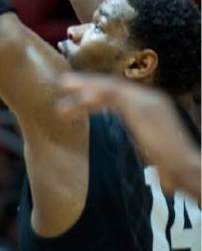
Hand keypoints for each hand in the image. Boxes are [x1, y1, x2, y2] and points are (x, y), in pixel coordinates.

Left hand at [57, 73, 199, 196]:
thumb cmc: (174, 164)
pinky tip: (77, 100)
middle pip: (112, 85)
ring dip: (83, 88)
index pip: (120, 92)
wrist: (189, 168)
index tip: (79, 95)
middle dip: (86, 83)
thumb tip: (133, 142)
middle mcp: (150, 98)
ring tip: (62, 87)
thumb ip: (140, 136)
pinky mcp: (140, 106)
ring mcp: (146, 100)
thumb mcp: (152, 145)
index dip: (97, 91)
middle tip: (63, 82)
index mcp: (152, 104)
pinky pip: (111, 95)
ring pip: (108, 87)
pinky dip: (91, 96)